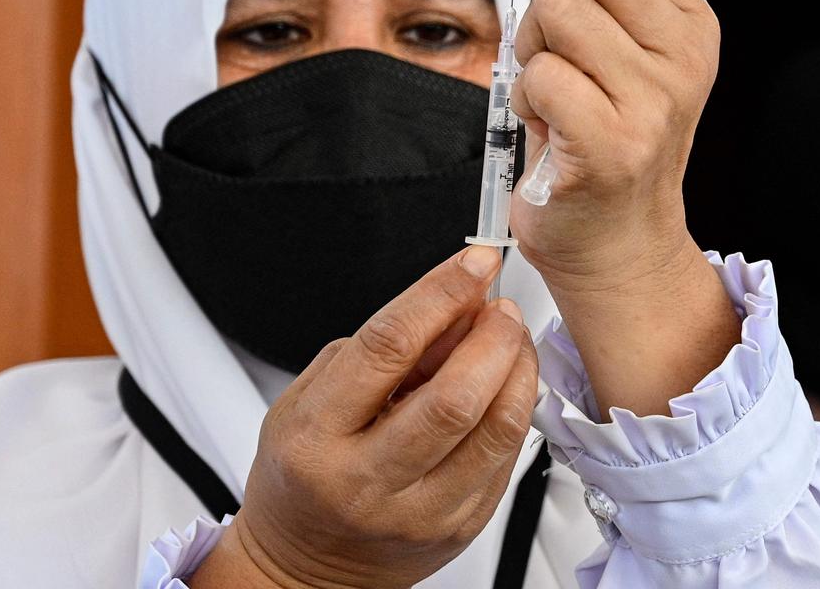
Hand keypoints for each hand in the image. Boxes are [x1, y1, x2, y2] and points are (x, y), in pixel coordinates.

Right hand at [190, 246, 537, 588]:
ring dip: (517, 368)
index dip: (440, 293)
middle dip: (492, 335)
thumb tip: (454, 307)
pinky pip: (507, 459)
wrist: (307, 569)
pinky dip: (515, 407)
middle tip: (499, 308)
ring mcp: (419, 513)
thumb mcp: (310, 397)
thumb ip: (379, 350)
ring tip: (510, 339)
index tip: (474, 262)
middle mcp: (367, 481)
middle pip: (454, 397)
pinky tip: (505, 384)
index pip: (387, 347)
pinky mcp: (459, 529)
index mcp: (318, 437)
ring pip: (495, 430)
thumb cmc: (303, 476)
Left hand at [459, 0, 719, 291]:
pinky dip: (524, 97)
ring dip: (526, 48)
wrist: (616, 244)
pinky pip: (538, 76)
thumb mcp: (611, 56)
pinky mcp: (614, 144)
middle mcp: (681, 52)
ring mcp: (654, 99)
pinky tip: (544, 127)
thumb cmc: (601, 146)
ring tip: (545, 90)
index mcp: (685, 20)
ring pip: (553, 13)